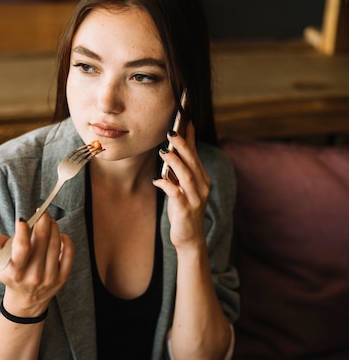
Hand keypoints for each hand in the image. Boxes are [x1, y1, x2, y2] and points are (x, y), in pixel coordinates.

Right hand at [0, 211, 73, 315]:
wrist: (26, 301)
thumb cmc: (14, 276)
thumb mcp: (2, 265)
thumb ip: (1, 248)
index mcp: (16, 272)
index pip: (21, 249)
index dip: (22, 231)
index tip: (23, 219)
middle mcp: (33, 276)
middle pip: (42, 241)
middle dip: (43, 221)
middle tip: (42, 211)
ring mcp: (50, 278)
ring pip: (56, 244)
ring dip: (53, 228)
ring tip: (49, 220)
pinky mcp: (62, 278)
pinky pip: (69, 253)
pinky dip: (66, 240)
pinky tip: (60, 235)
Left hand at [154, 122, 210, 250]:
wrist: (190, 239)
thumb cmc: (183, 211)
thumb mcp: (182, 187)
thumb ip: (179, 172)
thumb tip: (170, 151)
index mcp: (202, 179)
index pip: (195, 154)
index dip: (191, 137)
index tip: (185, 120)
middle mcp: (202, 187)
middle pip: (192, 162)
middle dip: (183, 145)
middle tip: (171, 132)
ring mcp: (196, 199)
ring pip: (187, 175)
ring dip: (175, 162)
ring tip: (165, 151)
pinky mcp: (186, 211)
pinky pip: (176, 194)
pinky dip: (167, 185)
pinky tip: (157, 180)